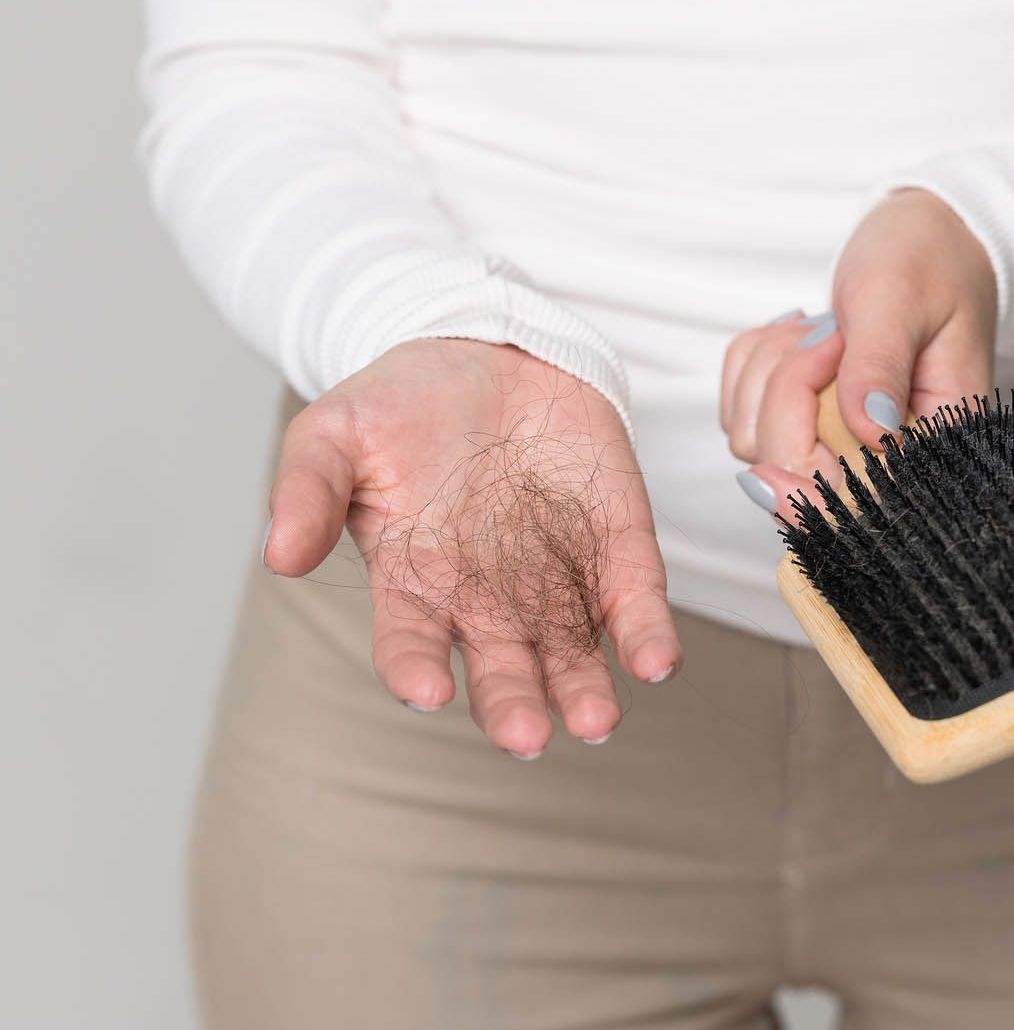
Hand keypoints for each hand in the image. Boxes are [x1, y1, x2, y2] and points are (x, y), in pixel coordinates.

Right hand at [260, 338, 680, 757]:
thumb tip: (279, 553)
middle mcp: (487, 597)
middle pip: (502, 666)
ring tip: (596, 720)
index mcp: (414, 582)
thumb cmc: (400, 404)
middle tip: (527, 739)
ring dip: (585, 690)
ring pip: (572, 651)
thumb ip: (307, 489)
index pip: (411, 642)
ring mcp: (555, 577)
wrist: (487, 350)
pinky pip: (634, 599)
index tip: (425, 691)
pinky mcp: (615, 546)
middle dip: (513, 705)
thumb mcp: (335, 431)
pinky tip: (657, 662)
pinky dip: (647, 634)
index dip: (415, 669)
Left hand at [721, 188, 996, 508]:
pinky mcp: (802, 418)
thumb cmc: (928, 262)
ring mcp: (835, 440)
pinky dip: (754, 363)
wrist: (926, 237)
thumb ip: (881, 364)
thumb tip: (870, 430)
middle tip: (831, 335)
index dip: (803, 490)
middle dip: (787, 393)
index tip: (769, 469)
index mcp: (931, 443)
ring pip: (754, 437)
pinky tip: (802, 334)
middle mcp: (882, 456)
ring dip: (769, 371)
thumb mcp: (902, 301)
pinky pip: (740, 408)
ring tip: (826, 328)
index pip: (859, 501)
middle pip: (789, 469)